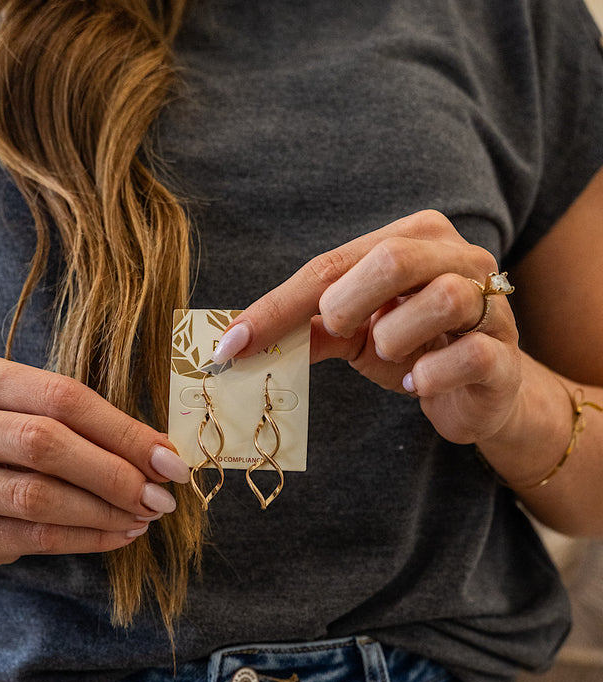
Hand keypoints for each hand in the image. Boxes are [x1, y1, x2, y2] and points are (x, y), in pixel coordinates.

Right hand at [0, 352, 189, 569]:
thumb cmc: (0, 438)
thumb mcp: (28, 409)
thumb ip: (84, 421)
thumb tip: (161, 455)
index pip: (60, 397)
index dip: (122, 431)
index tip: (170, 459)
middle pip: (44, 445)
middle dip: (115, 474)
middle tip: (160, 496)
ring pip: (38, 497)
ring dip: (104, 511)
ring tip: (144, 516)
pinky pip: (33, 538)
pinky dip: (86, 538)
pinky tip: (118, 534)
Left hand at [213, 210, 522, 444]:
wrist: (479, 391)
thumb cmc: (414, 349)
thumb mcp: (356, 331)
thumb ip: (310, 327)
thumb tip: (241, 341)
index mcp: (414, 238)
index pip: (333, 264)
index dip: (277, 307)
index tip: (231, 346)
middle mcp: (458, 256)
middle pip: (393, 258)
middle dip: (349, 303)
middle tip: (342, 331)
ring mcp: (491, 302)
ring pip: (443, 299)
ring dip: (397, 338)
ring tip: (392, 355)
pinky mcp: (503, 353)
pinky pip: (469, 355)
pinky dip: (430, 375)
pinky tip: (418, 382)